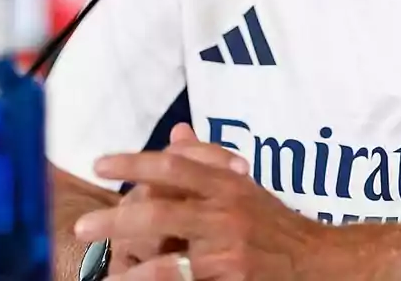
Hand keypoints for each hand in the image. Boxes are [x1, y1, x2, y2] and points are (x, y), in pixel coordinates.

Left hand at [75, 138, 329, 279]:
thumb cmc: (275, 224)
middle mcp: (226, 215)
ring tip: (105, 274)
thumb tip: (176, 133)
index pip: (174, 166)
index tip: (100, 164)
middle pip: (159, 213)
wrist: (319, 263)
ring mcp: (228, 254)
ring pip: (166, 261)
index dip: (133, 162)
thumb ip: (208, 160)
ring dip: (131, 269)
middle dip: (114, 220)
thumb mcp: (244, 186)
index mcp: (228, 185)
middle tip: (82, 227)